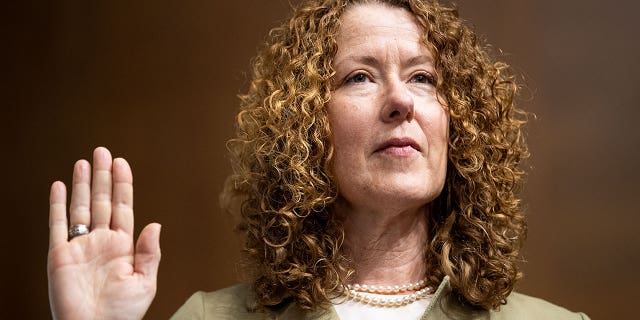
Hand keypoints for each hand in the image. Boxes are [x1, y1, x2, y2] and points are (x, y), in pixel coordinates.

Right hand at [47, 147, 160, 319]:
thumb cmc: (121, 314)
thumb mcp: (144, 283)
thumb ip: (150, 253)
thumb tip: (155, 225)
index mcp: (123, 246)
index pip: (123, 207)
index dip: (122, 185)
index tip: (122, 163)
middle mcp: (101, 242)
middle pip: (101, 201)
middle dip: (103, 176)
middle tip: (103, 152)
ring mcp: (80, 246)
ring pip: (81, 207)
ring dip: (82, 184)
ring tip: (85, 161)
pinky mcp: (59, 255)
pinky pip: (57, 225)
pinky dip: (58, 205)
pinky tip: (61, 186)